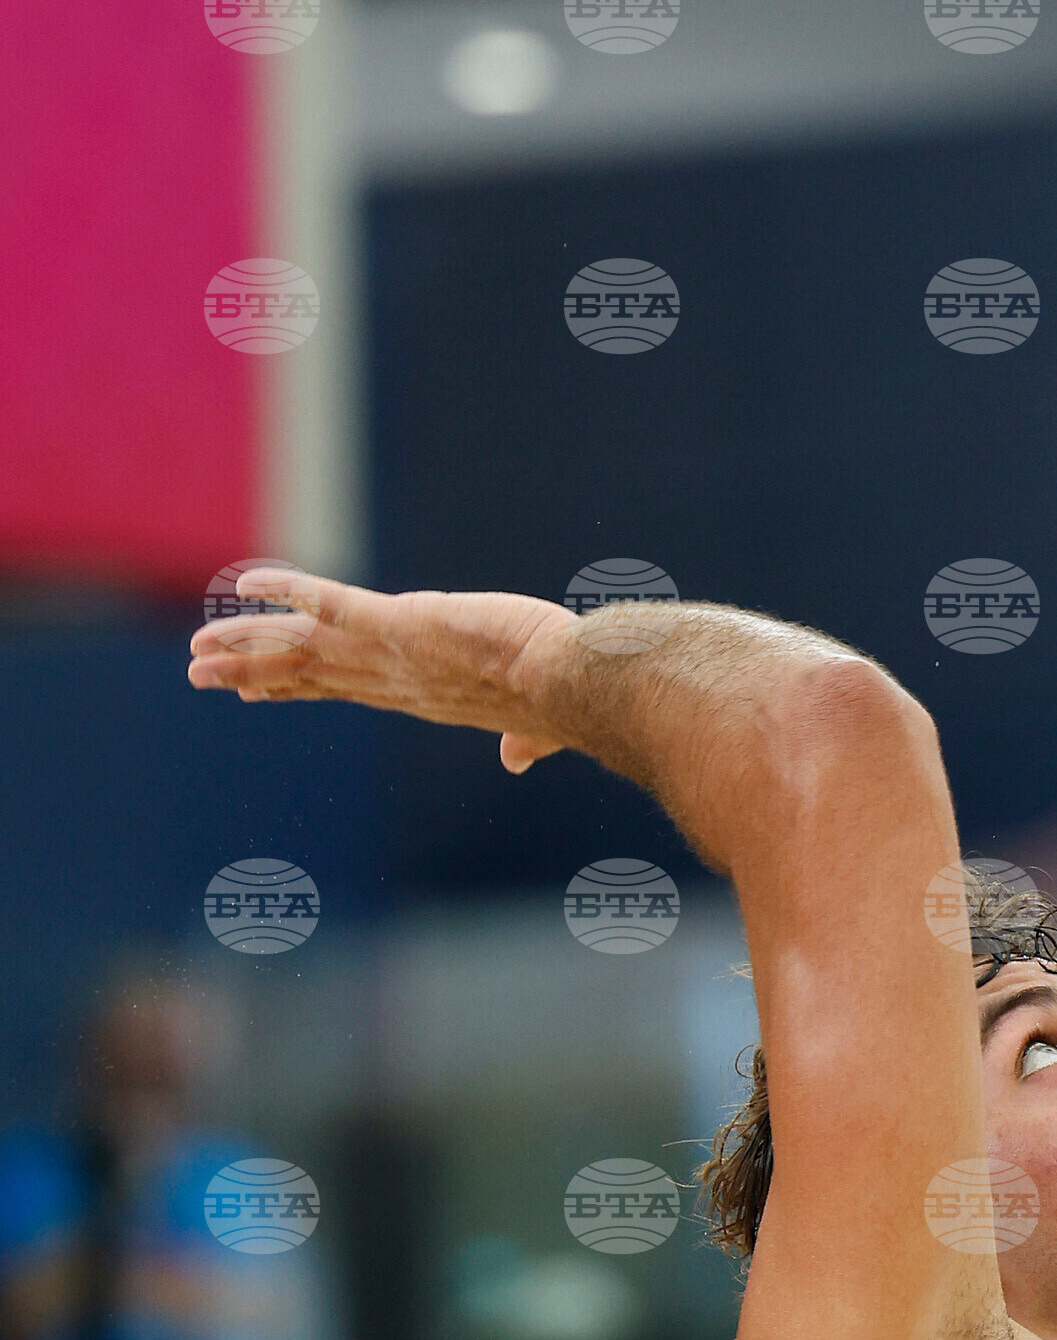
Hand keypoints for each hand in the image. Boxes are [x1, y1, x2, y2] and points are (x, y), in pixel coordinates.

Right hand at [187, 569, 583, 772]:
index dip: (297, 686)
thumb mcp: (530, 720)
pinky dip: (291, 590)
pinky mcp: (402, 622)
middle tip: (199, 672)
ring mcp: (392, 654)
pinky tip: (251, 581)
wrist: (574, 685)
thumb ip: (521, 738)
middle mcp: (393, 680)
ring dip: (248, 641)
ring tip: (199, 646)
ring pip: (302, 645)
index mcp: (418, 696)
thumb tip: (520, 758)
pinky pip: (333, 602)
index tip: (259, 689)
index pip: (343, 689)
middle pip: (306, 673)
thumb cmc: (562, 698)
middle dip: (251, 671)